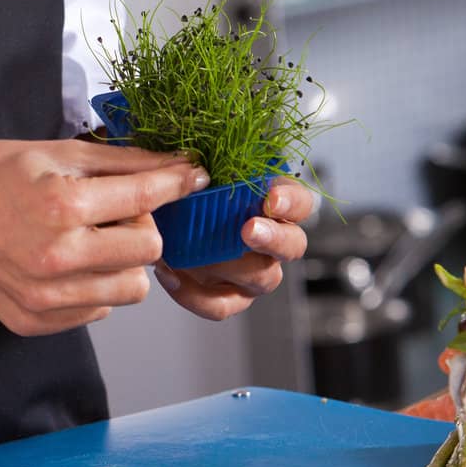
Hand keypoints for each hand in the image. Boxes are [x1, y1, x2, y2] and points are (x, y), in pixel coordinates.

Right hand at [0, 138, 209, 337]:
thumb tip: (173, 162)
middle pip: (148, 251)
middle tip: (116, 209)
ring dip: (123, 261)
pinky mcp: (34, 322)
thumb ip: (117, 162)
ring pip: (130, 289)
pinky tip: (63, 259)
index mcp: (61, 206)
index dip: (175, 182)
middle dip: (143, 225)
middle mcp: (56, 258)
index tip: (193, 175)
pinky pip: (96, 309)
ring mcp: (45, 298)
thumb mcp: (52, 152)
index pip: (144, 199)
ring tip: (90, 236)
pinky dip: (93, 284)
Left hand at [152, 177, 314, 320]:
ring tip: (198, 253)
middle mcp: (272, 240)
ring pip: (262, 278)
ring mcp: (254, 272)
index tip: (271, 198)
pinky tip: (170, 273)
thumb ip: (202, 165)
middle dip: (273, 238)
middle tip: (248, 229)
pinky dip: (194, 294)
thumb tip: (191, 160)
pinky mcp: (229, 297)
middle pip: (293, 245)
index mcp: (273, 204)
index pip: (301, 203)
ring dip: (232, 266)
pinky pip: (221, 305)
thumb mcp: (194, 171)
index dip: (291, 202)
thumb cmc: (186, 191)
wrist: (163, 222)